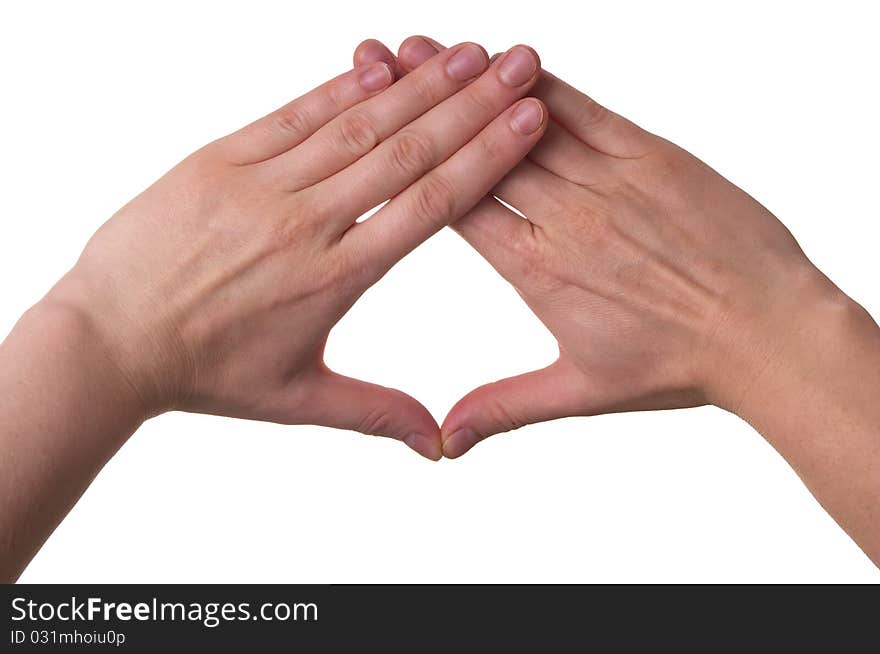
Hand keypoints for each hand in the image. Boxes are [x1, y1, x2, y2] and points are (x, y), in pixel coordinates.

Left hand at [47, 42, 546, 459]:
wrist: (110, 340)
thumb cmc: (205, 372)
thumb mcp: (298, 398)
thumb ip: (379, 412)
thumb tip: (439, 446)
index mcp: (333, 277)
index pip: (427, 206)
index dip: (484, 158)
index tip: (526, 122)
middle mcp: (304, 224)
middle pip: (404, 153)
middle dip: (470, 106)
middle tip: (518, 66)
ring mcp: (260, 186)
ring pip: (355, 125)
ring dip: (418, 86)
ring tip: (469, 55)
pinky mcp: (219, 160)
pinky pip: (292, 114)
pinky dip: (341, 85)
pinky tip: (382, 59)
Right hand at [356, 37, 855, 455]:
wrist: (765, 333)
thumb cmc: (676, 364)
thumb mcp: (579, 391)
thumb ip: (503, 405)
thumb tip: (447, 441)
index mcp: (536, 269)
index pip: (455, 205)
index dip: (411, 167)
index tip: (376, 135)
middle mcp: (563, 218)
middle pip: (475, 154)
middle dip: (423, 108)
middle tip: (378, 66)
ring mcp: (608, 180)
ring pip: (522, 122)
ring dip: (469, 84)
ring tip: (422, 50)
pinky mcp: (651, 155)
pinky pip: (585, 108)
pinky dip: (544, 81)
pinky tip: (507, 57)